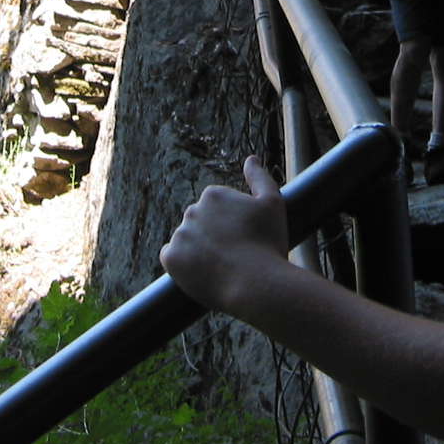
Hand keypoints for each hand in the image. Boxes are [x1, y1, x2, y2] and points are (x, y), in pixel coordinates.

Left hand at [160, 156, 289, 313]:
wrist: (256, 284)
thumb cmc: (268, 243)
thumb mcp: (272, 203)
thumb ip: (259, 178)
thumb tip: (251, 159)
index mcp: (213, 195)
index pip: (216, 210)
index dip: (233, 227)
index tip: (246, 240)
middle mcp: (191, 210)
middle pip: (201, 225)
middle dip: (214, 237)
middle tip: (236, 255)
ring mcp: (179, 234)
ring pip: (188, 242)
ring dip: (199, 251)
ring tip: (223, 267)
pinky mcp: (171, 258)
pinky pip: (173, 258)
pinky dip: (184, 266)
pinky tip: (204, 273)